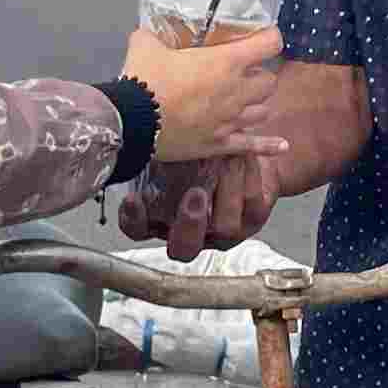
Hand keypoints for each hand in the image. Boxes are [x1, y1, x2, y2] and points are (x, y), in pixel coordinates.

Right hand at [119, 153, 277, 258]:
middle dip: (188, 225)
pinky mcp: (253, 217)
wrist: (241, 138)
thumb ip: (154, 157)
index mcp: (161, 216)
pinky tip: (243, 155)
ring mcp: (224, 230)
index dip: (134, 219)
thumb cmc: (197, 144)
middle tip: (194, 194)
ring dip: (225, 189)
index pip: (138, 230)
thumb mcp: (170, 147)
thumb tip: (142, 150)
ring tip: (225, 157)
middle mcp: (191, 230)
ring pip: (224, 227)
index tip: (133, 200)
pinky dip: (248, 177)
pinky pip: (251, 205)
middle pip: (183, 248)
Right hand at [121, 23, 287, 168]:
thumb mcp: (145, 45)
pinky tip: (282, 145)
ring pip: (263, 111)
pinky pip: (253, 146)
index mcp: (226, 62)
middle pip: (269, 82)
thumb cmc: (144, 79)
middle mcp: (237, 91)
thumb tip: (147, 35)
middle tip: (243, 74)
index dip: (270, 37)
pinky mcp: (221, 144)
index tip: (263, 37)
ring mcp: (231, 120)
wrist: (132, 122)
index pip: (269, 44)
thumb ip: (153, 36)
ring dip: (256, 104)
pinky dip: (269, 145)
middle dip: (260, 75)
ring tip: (245, 102)